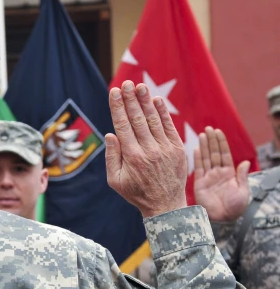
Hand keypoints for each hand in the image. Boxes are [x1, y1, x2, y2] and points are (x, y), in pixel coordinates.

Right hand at [105, 81, 187, 217]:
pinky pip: (169, 127)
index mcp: (132, 157)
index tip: (114, 92)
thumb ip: (112, 157)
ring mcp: (165, 149)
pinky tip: (156, 101)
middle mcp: (149, 150)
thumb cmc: (136, 193)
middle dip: (131, 99)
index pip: (123, 125)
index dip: (118, 107)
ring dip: (146, 101)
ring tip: (140, 87)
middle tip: (127, 83)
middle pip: (138, 119)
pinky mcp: (177, 150)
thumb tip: (110, 134)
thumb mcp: (115, 181)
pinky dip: (162, 113)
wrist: (165, 205)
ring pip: (153, 120)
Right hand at [193, 126, 249, 221]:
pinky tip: (196, 149)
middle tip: (209, 128)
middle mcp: (218, 173)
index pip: (225, 154)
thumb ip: (242, 176)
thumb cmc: (235, 207)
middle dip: (212, 141)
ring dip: (204, 146)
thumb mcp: (243, 191)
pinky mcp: (199, 183)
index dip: (222, 143)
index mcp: (229, 174)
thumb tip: (245, 162)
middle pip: (214, 153)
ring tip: (202, 134)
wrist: (223, 219)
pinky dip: (197, 159)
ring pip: (205, 158)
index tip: (218, 132)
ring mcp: (208, 177)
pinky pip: (198, 169)